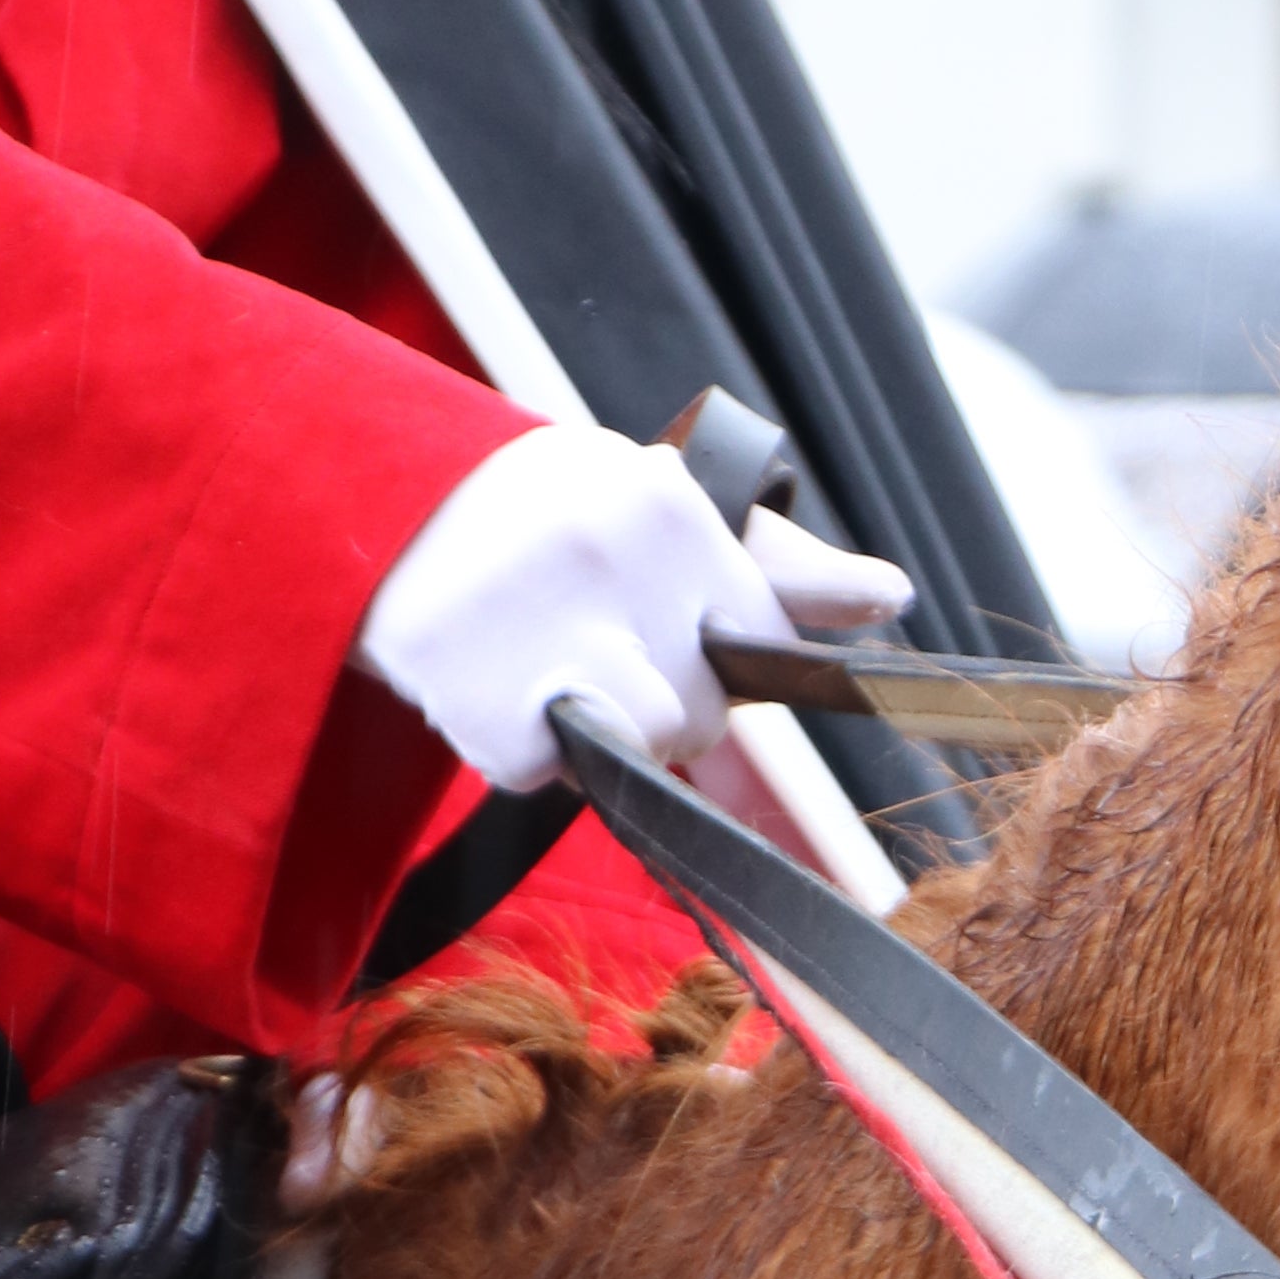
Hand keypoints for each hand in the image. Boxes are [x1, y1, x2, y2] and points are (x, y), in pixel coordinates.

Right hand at [357, 429, 912, 791]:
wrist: (385, 511)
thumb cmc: (550, 518)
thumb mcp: (661, 510)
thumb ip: (779, 567)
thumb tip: (894, 600)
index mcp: (669, 506)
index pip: (756, 641)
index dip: (714, 658)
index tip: (658, 627)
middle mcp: (611, 555)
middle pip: (699, 710)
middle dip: (652, 696)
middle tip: (583, 637)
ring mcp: (541, 624)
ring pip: (639, 745)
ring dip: (595, 729)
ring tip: (541, 662)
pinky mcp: (478, 692)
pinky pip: (543, 771)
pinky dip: (515, 747)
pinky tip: (487, 681)